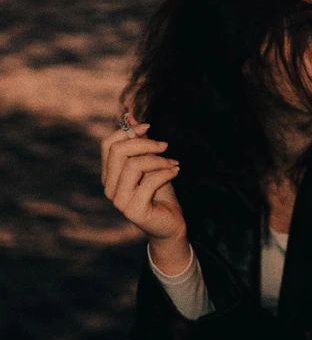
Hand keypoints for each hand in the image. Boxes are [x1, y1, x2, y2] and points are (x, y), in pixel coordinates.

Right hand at [101, 113, 186, 241]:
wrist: (170, 223)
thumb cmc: (160, 192)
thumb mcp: (151, 162)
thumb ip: (140, 142)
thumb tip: (130, 116)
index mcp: (109, 174)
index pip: (107, 145)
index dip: (127, 131)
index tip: (149, 126)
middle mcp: (109, 187)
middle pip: (118, 152)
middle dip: (145, 143)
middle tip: (165, 146)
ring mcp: (119, 200)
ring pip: (133, 165)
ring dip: (158, 160)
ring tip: (173, 163)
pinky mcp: (133, 210)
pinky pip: (149, 182)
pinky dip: (166, 172)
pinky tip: (176, 172)